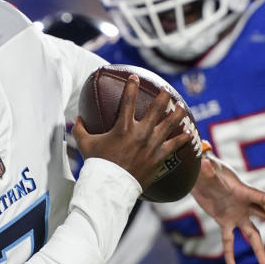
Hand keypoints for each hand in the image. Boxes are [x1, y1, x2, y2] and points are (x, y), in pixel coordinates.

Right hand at [72, 75, 190, 188]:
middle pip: (156, 108)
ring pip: (170, 124)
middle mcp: (140, 133)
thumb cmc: (97, 165)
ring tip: (181, 106)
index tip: (135, 77)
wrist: (111, 186)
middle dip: (162, 96)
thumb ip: (81, 130)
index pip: (128, 100)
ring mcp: (152, 145)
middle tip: (166, 90)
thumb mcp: (85, 145)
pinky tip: (188, 133)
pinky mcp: (159, 158)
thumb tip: (76, 119)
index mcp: (123, 127)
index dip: (131, 86)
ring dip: (177, 113)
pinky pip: (175, 145)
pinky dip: (182, 139)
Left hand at [191, 154, 264, 263]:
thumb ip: (207, 170)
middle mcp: (245, 204)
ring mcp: (237, 214)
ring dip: (258, 248)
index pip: (263, 198)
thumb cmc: (205, 169)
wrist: (198, 178)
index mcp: (244, 191)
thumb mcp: (206, 170)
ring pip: (253, 233)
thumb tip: (204, 164)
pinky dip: (229, 252)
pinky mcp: (225, 221)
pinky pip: (229, 240)